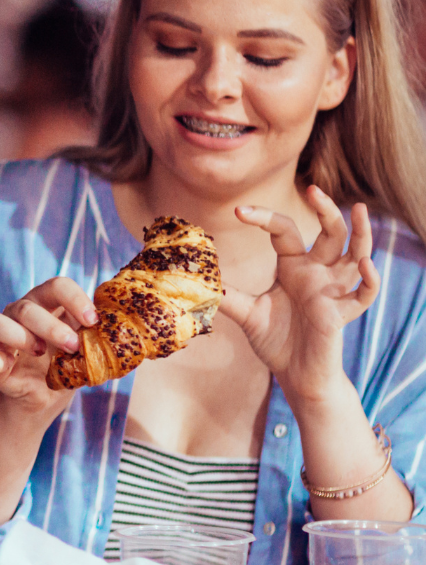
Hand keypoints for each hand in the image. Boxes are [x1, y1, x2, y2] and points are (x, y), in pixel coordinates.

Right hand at [0, 276, 92, 412]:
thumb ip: (98, 340)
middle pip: (27, 307)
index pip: (55, 286)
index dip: (74, 298)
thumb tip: (122, 335)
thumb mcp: (86, 351)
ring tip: (39, 354)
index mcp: (46, 305)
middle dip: (52, 327)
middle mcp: (19, 315)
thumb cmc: (66, 366)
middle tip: (73, 347)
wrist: (44, 398)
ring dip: (21, 338)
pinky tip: (3, 367)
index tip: (93, 321)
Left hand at [228, 188, 378, 403]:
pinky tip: (365, 265)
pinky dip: (369, 280)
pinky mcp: (341, 315)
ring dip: (361, 234)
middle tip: (314, 189)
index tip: (239, 212)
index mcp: (293, 266)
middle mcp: (317, 273)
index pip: (284, 231)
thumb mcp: (246, 312)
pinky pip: (363, 295)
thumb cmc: (276, 341)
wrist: (295, 375)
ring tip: (362, 210)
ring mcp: (332, 292)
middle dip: (326, 210)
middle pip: (330, 233)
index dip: (264, 218)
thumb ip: (226, 294)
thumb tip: (196, 279)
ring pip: (356, 255)